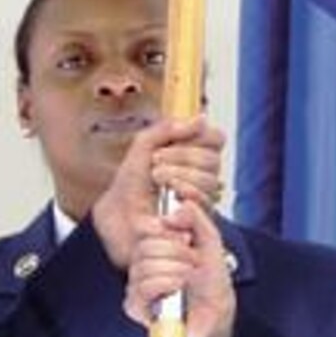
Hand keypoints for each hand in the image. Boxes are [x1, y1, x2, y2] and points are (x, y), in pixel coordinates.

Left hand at [90, 115, 226, 268]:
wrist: (119, 213)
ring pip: (210, 179)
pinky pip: (205, 199)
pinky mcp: (200, 218)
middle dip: (182, 156)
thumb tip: (201, 118)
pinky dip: (186, 191)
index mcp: (194, 153)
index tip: (174, 141)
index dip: (201, 137)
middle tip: (155, 162)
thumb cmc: (131, 182)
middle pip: (213, 159)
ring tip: (157, 178)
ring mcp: (203, 197)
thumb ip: (168, 129)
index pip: (216, 139)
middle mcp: (203, 175)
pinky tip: (169, 193)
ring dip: (180, 174)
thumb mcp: (144, 146)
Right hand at [124, 200, 234, 336]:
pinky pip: (142, 287)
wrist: (218, 312)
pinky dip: (166, 284)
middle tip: (194, 261)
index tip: (187, 237)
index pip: (142, 226)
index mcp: (154, 246)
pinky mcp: (135, 306)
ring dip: (176, 269)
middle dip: (177, 251)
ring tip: (190, 277)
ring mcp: (136, 285)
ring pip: (145, 265)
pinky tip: (179, 288)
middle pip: (145, 246)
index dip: (164, 228)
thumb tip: (175, 207)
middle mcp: (141, 264)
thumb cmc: (211, 282)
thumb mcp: (209, 240)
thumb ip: (195, 217)